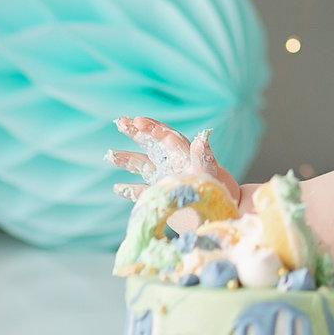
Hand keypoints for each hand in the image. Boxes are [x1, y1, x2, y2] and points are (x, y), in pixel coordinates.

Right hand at [107, 117, 240, 202]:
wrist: (223, 213)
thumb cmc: (219, 191)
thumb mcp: (210, 173)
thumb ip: (203, 155)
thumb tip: (203, 135)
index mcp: (183, 154)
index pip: (164, 135)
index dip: (150, 126)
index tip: (136, 120)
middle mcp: (173, 163)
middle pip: (151, 144)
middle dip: (135, 132)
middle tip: (119, 121)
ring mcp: (166, 179)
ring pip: (143, 166)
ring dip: (127, 159)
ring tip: (109, 155)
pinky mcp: (163, 195)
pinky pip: (143, 190)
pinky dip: (130, 189)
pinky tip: (117, 187)